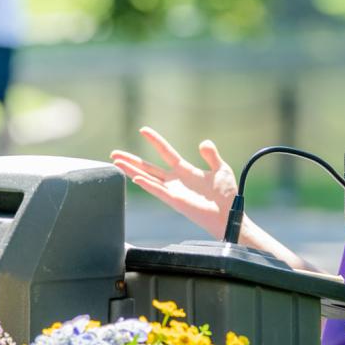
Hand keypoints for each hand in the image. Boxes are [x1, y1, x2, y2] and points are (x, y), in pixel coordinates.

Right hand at [110, 127, 237, 238]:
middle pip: (148, 167)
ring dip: (131, 170)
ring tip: (116, 162)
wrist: (229, 213)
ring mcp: (173, 191)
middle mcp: (175, 181)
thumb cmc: (226, 195)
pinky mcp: (175, 201)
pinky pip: (158, 191)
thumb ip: (211, 155)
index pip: (166, 152)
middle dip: (131, 160)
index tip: (143, 130)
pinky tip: (136, 178)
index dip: (155, 141)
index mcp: (185, 171)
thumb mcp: (221, 168)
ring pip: (147, 178)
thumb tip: (203, 142)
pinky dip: (147, 185)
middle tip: (115, 153)